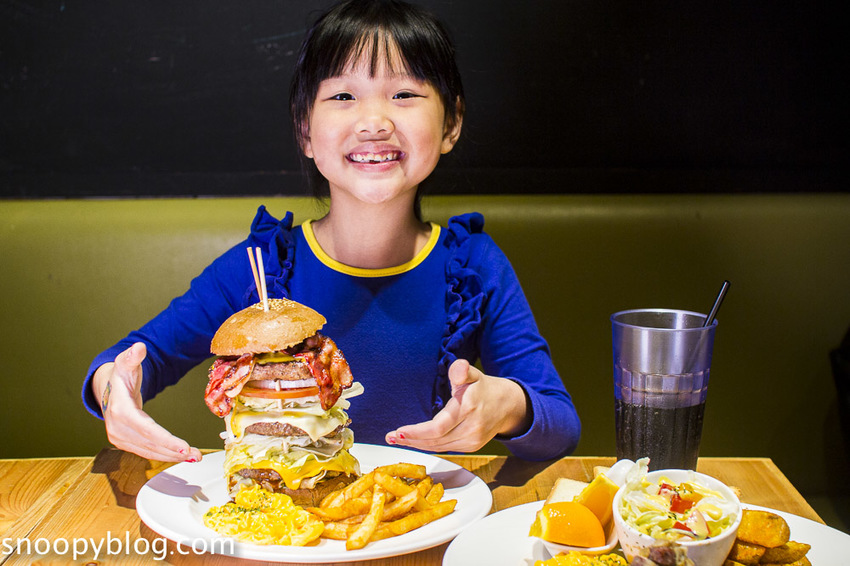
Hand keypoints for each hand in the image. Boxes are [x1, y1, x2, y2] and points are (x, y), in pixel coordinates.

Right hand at [93, 342, 202, 462]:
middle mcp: (117, 428)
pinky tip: (181, 456)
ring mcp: (120, 438)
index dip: (164, 439)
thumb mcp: (125, 363)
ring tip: (194, 457)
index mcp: (119, 410)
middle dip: (174, 451)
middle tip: (196, 455)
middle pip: (150, 443)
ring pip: (150, 451)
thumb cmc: (121, 376)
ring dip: (172, 456)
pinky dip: (165, 454)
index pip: (145, 428)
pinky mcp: (126, 443)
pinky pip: (147, 452)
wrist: (108, 391)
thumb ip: (132, 356)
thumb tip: (139, 347)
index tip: (183, 447)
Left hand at [384, 359, 531, 452]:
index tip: (399, 431)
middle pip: (435, 440)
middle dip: (411, 440)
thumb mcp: (474, 374)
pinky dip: (430, 445)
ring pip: (439, 447)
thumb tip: (458, 366)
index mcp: (468, 408)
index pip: (438, 427)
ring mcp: (473, 440)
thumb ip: (461, 370)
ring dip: (417, 444)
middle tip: (390, 437)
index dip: (417, 432)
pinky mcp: (472, 447)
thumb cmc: (484, 388)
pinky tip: (416, 441)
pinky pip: (446, 448)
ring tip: (398, 439)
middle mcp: (471, 428)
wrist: (508, 405)